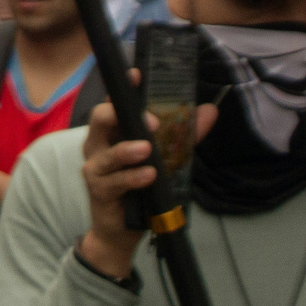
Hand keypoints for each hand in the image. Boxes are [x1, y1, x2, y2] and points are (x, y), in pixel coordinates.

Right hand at [78, 76, 216, 278]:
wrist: (121, 229)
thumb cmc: (140, 187)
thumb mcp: (166, 159)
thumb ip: (183, 136)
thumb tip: (209, 111)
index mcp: (112, 132)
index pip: (114, 103)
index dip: (124, 88)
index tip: (136, 75)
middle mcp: (98, 144)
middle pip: (99, 119)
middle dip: (119, 114)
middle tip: (150, 121)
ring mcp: (95, 167)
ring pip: (106, 153)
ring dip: (126, 150)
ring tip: (147, 150)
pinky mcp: (98, 189)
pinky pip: (114, 181)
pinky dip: (132, 178)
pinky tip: (148, 176)